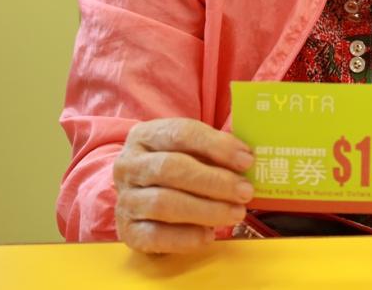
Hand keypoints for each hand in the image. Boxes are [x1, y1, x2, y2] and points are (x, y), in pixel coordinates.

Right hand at [113, 118, 254, 253]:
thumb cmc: (176, 168)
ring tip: (236, 213)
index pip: (181, 134)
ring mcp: (125, 199)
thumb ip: (214, 151)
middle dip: (214, 181)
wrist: (142, 195)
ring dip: (206, 210)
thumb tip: (246, 160)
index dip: (216, 146)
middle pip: (171, 168)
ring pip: (163, 203)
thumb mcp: (191, 150)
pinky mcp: (128, 231)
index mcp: (145, 135)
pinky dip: (186, 237)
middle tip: (245, 191)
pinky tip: (209, 235)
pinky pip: (156, 236)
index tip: (246, 160)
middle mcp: (129, 165)